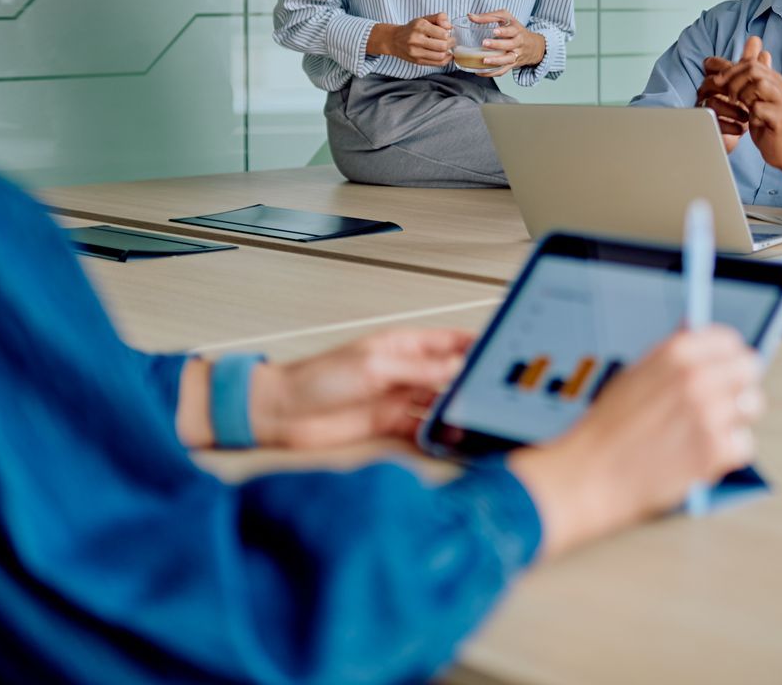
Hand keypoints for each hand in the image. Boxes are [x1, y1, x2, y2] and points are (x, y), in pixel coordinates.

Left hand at [247, 327, 475, 449]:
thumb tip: (458, 365)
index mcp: (403, 346)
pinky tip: (449, 440)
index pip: (450, 342)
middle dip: (471, 384)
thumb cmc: (317, 379)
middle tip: (492, 395)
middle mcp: (404, 372)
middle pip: (449, 376)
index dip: (476, 345)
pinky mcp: (389, 427)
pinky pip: (422, 430)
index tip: (501, 353)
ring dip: (455, 413)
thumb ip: (419, 368)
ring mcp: (397, 400)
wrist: (281, 414)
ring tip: (473, 421)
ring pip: (439, 405)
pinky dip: (437, 435)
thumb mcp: (375, 366)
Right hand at [370, 13, 451, 66]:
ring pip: (440, 56)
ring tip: (448, 48)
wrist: (394, 40)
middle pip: (442, 46)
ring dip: (448, 52)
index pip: (442, 33)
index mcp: (419, 26)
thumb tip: (449, 26)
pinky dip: (445, 60)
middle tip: (451, 41)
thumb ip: (439, 17)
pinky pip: (437, 63)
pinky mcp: (417, 61)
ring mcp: (416, 52)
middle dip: (451, 43)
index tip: (449, 33)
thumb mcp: (424, 19)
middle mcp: (416, 39)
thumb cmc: (412, 29)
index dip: (449, 34)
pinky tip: (447, 55)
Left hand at [468, 9, 545, 75]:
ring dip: (496, 61)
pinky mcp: (512, 64)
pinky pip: (503, 70)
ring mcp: (516, 55)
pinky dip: (492, 73)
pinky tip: (481, 72)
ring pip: (508, 59)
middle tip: (485, 42)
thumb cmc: (516, 30)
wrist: (534, 46)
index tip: (495, 31)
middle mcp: (518, 43)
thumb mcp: (506, 18)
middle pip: (510, 45)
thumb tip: (471, 16)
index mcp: (517, 30)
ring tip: (484, 60)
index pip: (511, 30)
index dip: (504, 31)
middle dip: (497, 44)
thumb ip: (489, 17)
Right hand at [506, 327, 763, 559]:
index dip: (728, 355)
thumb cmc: (606, 430)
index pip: (729, 340)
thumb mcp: (634, 374)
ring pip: (753, 405)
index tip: (726, 367)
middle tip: (724, 401)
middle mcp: (697, 378)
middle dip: (739, 384)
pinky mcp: (715, 451)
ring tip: (709, 431)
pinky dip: (728, 453)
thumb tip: (694, 328)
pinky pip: (745, 444)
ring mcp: (709, 414)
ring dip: (736, 419)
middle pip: (750, 368)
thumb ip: (671, 354)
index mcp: (677, 353)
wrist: (588, 476)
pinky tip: (702, 454)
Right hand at [697, 56, 748, 152]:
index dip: (733, 73)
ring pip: (713, 103)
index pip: (716, 68)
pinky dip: (730, 125)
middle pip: (712, 83)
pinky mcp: (707, 127)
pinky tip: (741, 128)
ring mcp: (704, 110)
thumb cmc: (739, 108)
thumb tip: (756, 40)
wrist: (735, 134)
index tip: (750, 86)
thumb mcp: (748, 84)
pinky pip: (715, 123)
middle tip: (750, 101)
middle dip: (733, 91)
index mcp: (715, 82)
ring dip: (733, 110)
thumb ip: (750, 63)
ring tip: (747, 116)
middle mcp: (707, 93)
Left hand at [711, 37, 781, 192]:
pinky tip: (751, 121)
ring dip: (743, 95)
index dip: (730, 71)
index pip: (750, 63)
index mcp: (775, 81)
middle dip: (733, 81)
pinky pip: (760, 108)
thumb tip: (740, 57)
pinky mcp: (780, 119)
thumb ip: (749, 80)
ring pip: (758, 84)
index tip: (718, 82)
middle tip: (729, 96)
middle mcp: (781, 88)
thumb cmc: (766, 124)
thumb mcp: (755, 98)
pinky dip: (750, 114)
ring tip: (741, 106)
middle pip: (753, 69)